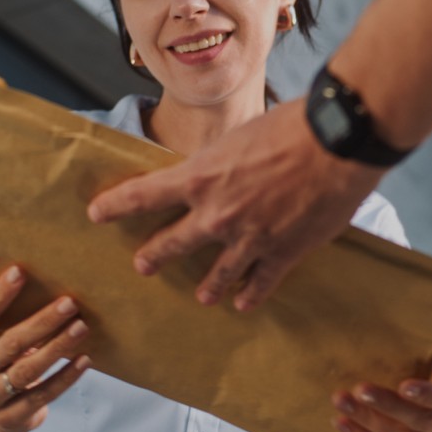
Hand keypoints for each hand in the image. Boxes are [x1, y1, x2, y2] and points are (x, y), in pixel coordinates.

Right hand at [0, 265, 90, 431]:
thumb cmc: (4, 365)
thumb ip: (12, 319)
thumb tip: (52, 281)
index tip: (20, 271)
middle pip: (10, 343)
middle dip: (42, 322)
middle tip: (70, 303)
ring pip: (27, 370)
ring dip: (58, 347)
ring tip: (82, 328)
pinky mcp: (10, 418)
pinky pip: (42, 395)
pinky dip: (66, 377)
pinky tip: (85, 360)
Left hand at [88, 98, 385, 310]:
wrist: (335, 145)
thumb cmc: (289, 127)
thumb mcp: (238, 137)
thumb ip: (220, 163)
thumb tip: (216, 172)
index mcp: (199, 178)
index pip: (143, 195)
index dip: (115, 206)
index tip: (96, 214)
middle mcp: (216, 214)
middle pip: (172, 242)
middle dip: (154, 254)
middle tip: (142, 265)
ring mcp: (248, 239)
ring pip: (217, 272)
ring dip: (207, 285)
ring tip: (202, 295)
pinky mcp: (281, 253)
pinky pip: (260, 282)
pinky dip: (250, 295)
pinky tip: (243, 304)